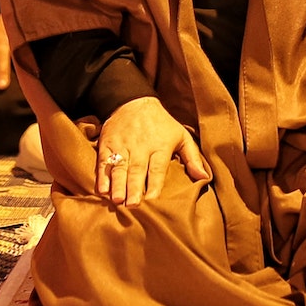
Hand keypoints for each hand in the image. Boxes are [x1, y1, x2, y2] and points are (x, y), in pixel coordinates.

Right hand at [94, 95, 209, 206]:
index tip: (152, 199)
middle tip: (132, 204)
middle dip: (134, 187)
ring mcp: (122, 146)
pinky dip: (102, 176)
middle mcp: (140, 147)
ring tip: (117, 201)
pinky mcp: (107, 144)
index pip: (157, 168)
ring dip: (117, 185)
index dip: (155, 183)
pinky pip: (103, 161)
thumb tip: (203, 177)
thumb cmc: (161, 124)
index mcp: (160, 146)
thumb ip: (192, 158)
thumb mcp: (181, 136)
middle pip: (137, 169)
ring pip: (119, 167)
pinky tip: (101, 190)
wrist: (133, 101)